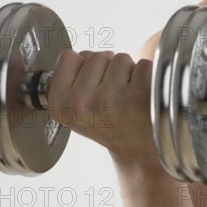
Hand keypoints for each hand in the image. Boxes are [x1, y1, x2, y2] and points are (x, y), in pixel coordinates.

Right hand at [47, 49, 161, 172]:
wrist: (138, 151)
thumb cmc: (110, 123)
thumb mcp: (75, 107)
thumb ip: (71, 77)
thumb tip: (85, 55)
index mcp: (60, 105)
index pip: (69, 57)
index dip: (84, 67)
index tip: (92, 87)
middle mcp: (81, 104)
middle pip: (97, 55)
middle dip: (108, 70)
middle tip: (114, 96)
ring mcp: (109, 100)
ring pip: (121, 58)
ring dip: (128, 73)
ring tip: (128, 97)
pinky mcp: (137, 96)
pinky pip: (142, 64)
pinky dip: (146, 76)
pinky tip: (143, 97)